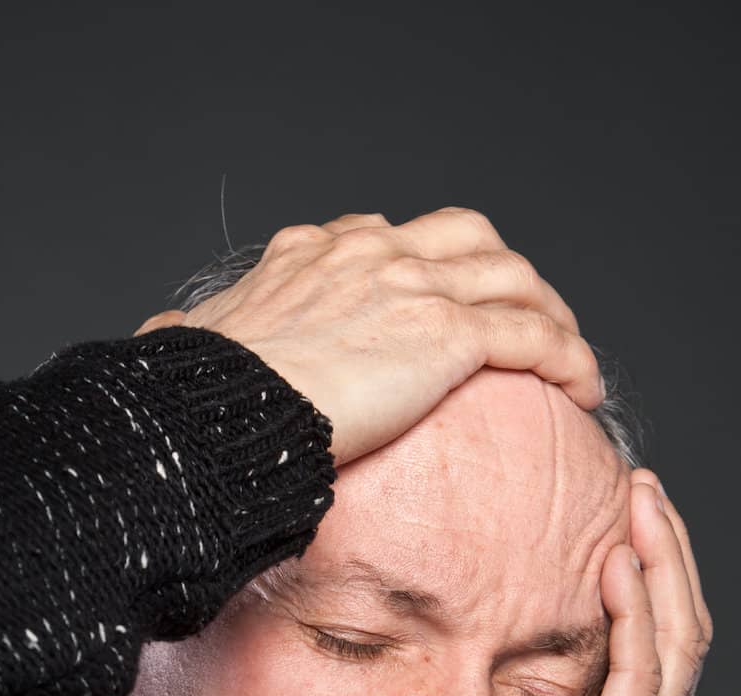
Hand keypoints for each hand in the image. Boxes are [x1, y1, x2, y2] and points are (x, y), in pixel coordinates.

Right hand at [134, 207, 603, 465]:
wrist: (216, 413)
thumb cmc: (197, 398)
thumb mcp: (192, 347)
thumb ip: (197, 339)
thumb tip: (158, 343)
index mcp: (314, 253)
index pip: (391, 237)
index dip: (434, 265)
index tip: (450, 301)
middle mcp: (369, 253)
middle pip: (468, 239)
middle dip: (507, 274)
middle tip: (528, 316)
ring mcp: (412, 285)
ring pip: (512, 278)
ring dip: (551, 313)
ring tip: (570, 357)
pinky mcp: (447, 334)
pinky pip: (531, 335)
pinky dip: (566, 355)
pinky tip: (581, 386)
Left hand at [455, 472, 712, 695]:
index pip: (655, 656)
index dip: (649, 592)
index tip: (623, 536)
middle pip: (681, 632)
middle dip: (666, 558)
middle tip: (643, 495)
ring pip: (676, 638)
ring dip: (662, 563)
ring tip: (642, 502)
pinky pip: (643, 674)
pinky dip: (638, 613)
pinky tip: (619, 564)